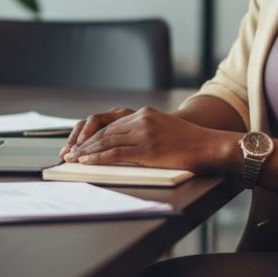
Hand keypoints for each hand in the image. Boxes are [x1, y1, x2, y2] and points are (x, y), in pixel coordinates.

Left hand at [62, 106, 238, 175]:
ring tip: (72, 159)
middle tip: (68, 153)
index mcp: (145, 114)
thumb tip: (124, 145)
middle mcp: (142, 120)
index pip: (111, 124)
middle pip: (105, 131)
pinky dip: (97, 158)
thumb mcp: (164, 130)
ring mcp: (144, 133)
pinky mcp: (147, 149)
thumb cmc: (189, 144)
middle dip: (84, 143)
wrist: (209, 146)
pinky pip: (115, 153)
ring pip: (107, 141)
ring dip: (86, 151)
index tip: (78, 144)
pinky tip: (86, 162)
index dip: (92, 135)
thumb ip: (145, 132)